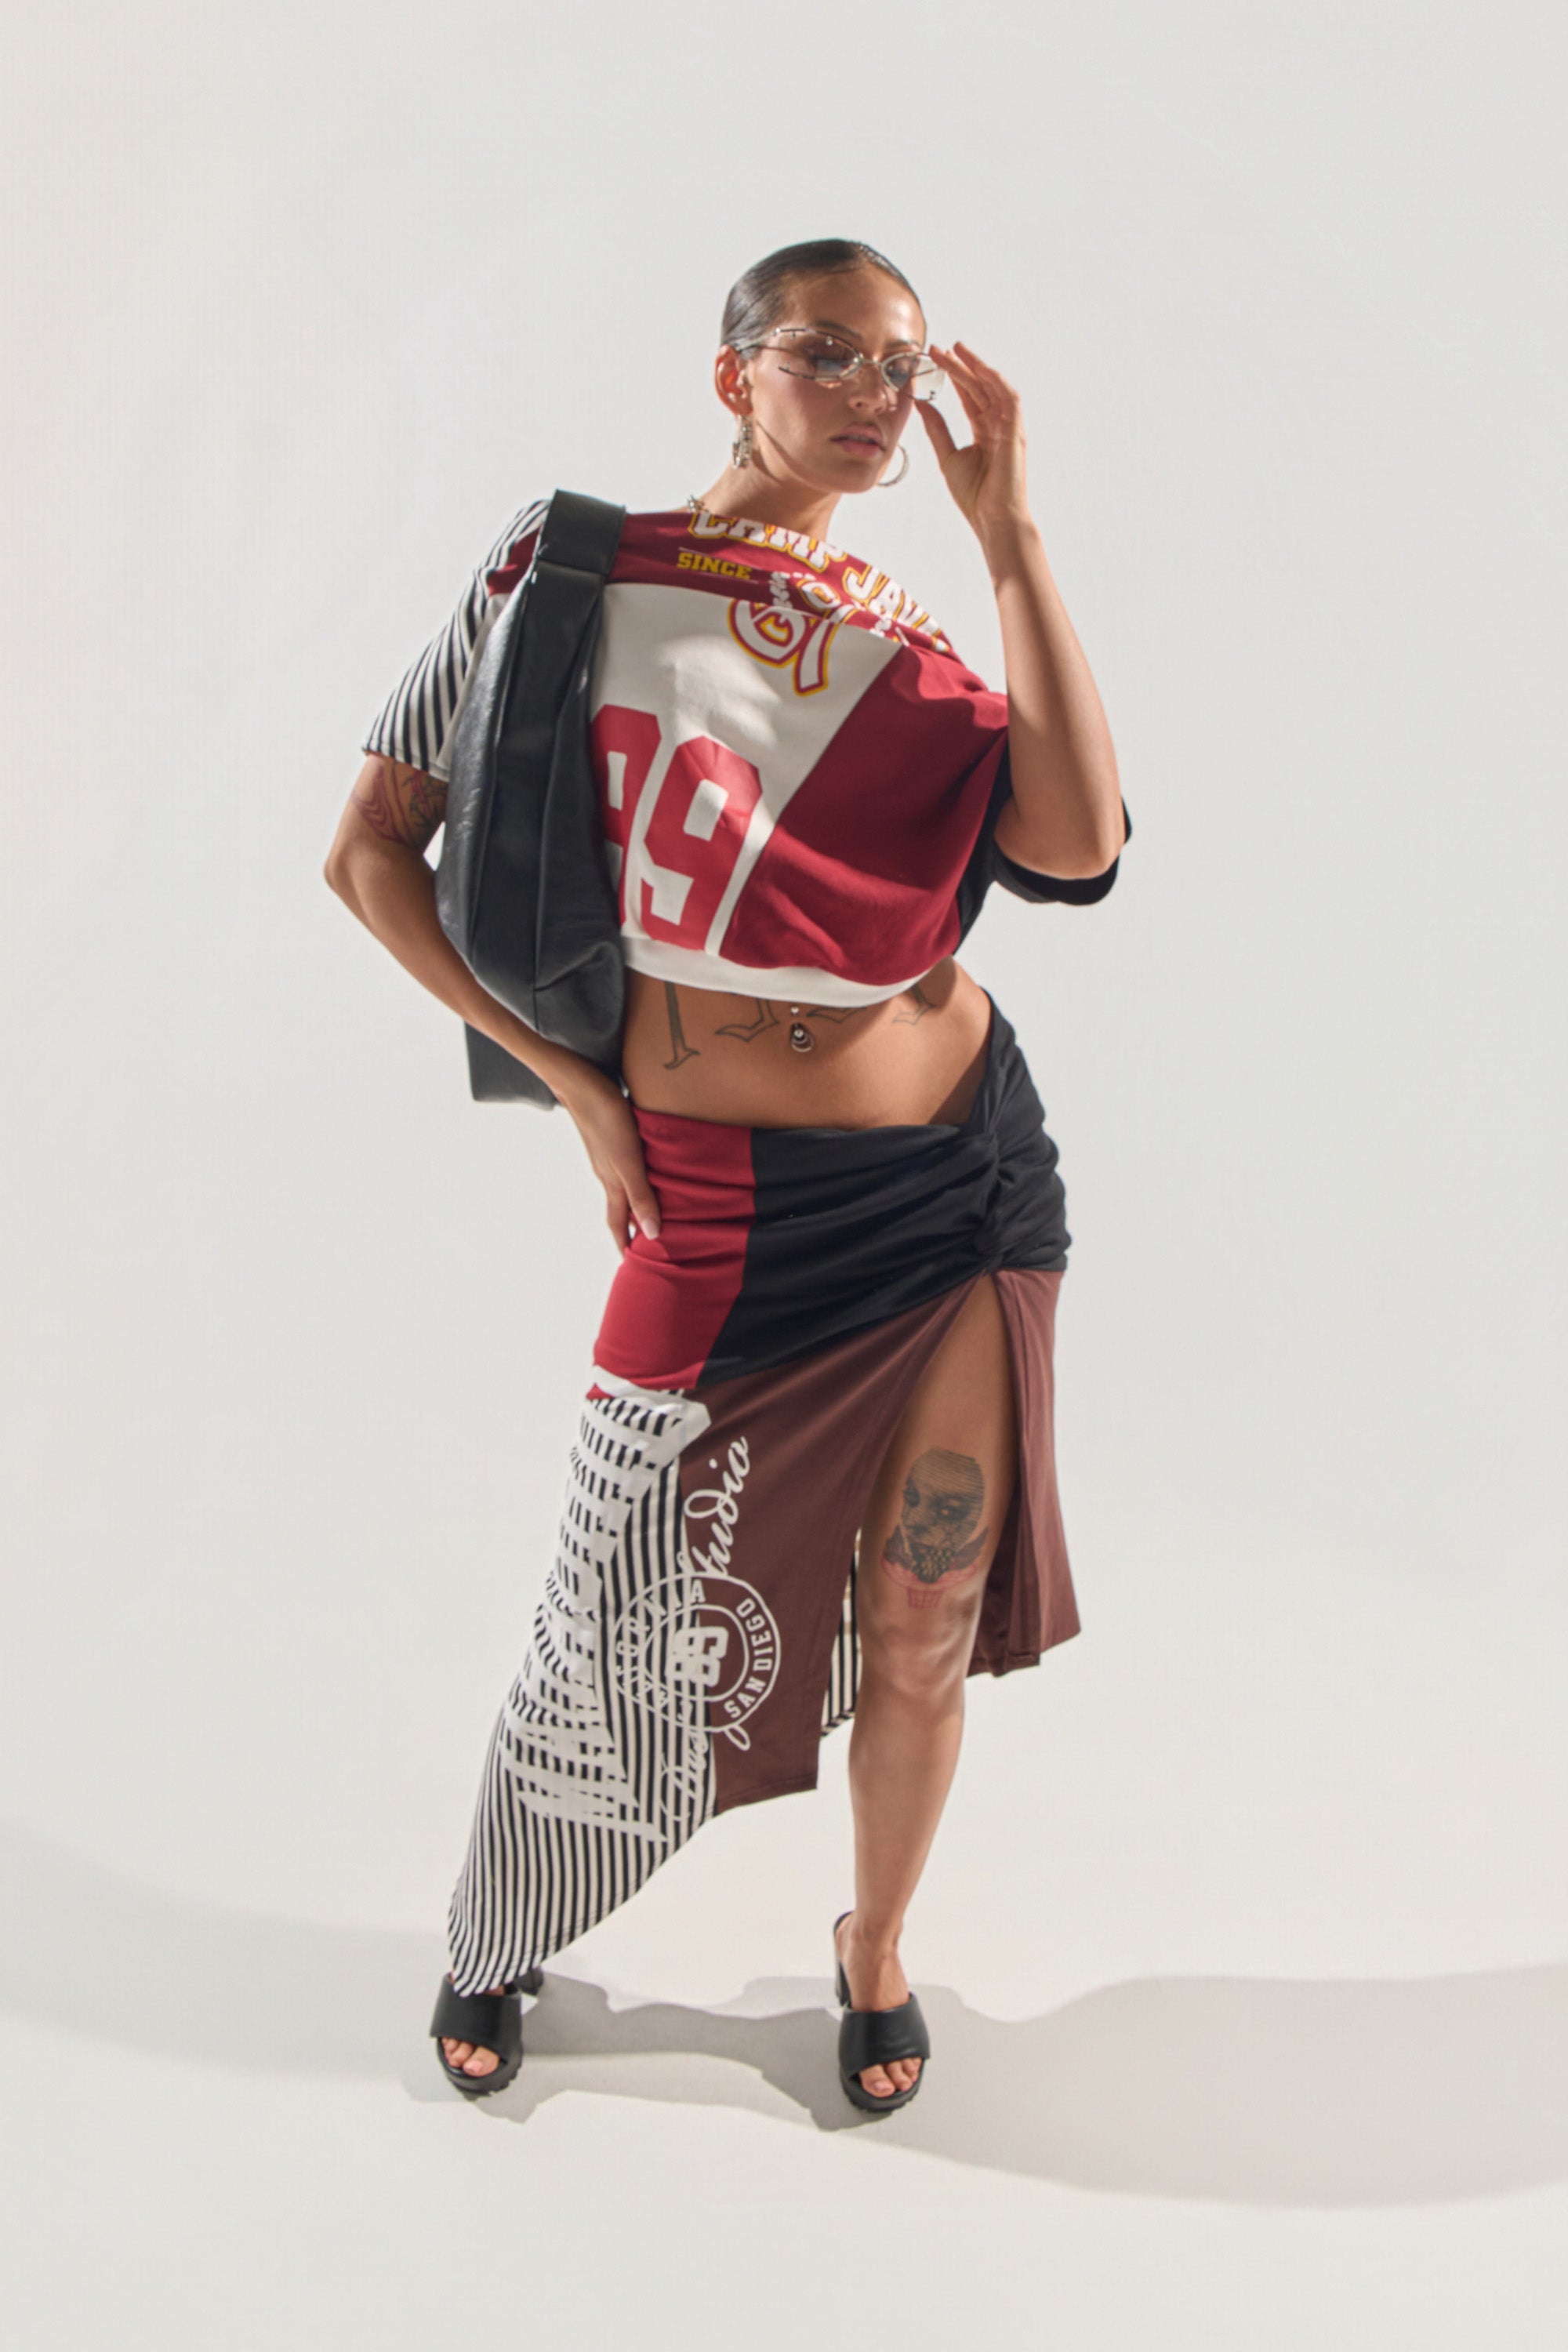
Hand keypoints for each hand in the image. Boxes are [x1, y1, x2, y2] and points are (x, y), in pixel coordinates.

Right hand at [557, 1066, 662, 1255]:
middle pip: (619, 1209)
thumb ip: (641, 1195)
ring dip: (633, 1205)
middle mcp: (607, 1173)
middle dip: (628, 1230)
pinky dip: (634, 1180)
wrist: (580, 1083)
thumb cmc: (607, 1120)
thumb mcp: (629, 1162)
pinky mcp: (610, 1138)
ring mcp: (606, 1156)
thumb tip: (654, 1234)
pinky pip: (625, 1168)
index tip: (631, 1266)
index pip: (617, 1223)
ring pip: (622, 1188)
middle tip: (641, 1248)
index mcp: (612, 1183)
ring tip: (646, 1214)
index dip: (624, 1244)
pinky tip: (643, 1172)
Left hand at [917, 341, 1030, 544]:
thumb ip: (937, 428)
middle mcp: (998, 426)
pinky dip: (995, 380)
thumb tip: (921, 403)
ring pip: (992, 387)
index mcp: (984, 432)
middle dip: (960, 366)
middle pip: (979, 387)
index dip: (954, 376)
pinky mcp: (1016, 432)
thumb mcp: (947, 456)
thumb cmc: (974, 496)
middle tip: (938, 348)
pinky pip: (1009, 398)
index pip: (969, 396)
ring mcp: (1009, 428)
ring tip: (955, 349)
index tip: (935, 359)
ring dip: (975, 367)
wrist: (992, 519)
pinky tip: (979, 367)